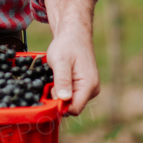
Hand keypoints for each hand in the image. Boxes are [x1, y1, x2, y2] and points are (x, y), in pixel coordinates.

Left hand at [43, 0, 99, 115]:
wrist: (74, 33)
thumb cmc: (67, 45)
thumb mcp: (60, 61)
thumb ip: (62, 80)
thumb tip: (64, 99)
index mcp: (89, 85)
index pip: (74, 109)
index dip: (59, 106)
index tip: (50, 93)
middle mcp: (92, 90)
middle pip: (72, 107)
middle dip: (58, 99)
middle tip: (50, 83)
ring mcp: (89, 88)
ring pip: (71, 101)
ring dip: (59, 94)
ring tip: (54, 78)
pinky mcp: (84, 86)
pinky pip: (71, 95)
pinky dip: (62, 89)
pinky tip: (58, 78)